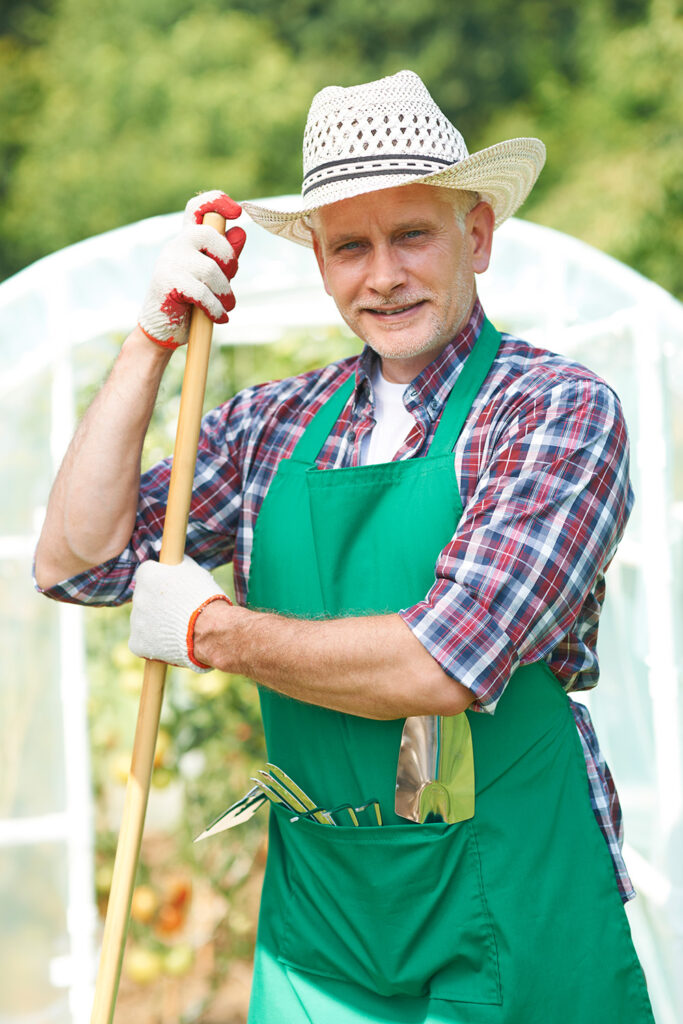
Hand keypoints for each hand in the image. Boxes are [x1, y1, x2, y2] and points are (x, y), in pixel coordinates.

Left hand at [129, 555, 231, 670]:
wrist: (209, 629)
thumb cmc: (205, 597)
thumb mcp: (194, 570)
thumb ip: (178, 564)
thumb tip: (174, 560)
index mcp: (147, 574)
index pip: (148, 573)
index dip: (162, 580)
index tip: (173, 588)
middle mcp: (137, 596)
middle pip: (145, 598)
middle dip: (159, 603)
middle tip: (179, 610)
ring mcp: (136, 621)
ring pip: (144, 620)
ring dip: (158, 623)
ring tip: (180, 628)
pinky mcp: (137, 643)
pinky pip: (143, 641)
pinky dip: (154, 643)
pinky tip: (172, 642)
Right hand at [138, 191, 245, 348]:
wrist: (163, 331)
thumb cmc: (190, 303)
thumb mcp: (213, 279)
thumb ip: (226, 257)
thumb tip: (241, 232)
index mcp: (187, 241)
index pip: (197, 208)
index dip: (217, 201)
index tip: (237, 211)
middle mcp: (176, 246)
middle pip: (210, 235)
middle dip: (229, 261)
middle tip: (230, 286)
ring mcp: (169, 262)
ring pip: (210, 269)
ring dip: (225, 293)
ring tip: (227, 307)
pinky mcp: (167, 283)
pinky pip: (202, 292)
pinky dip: (216, 308)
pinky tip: (219, 318)